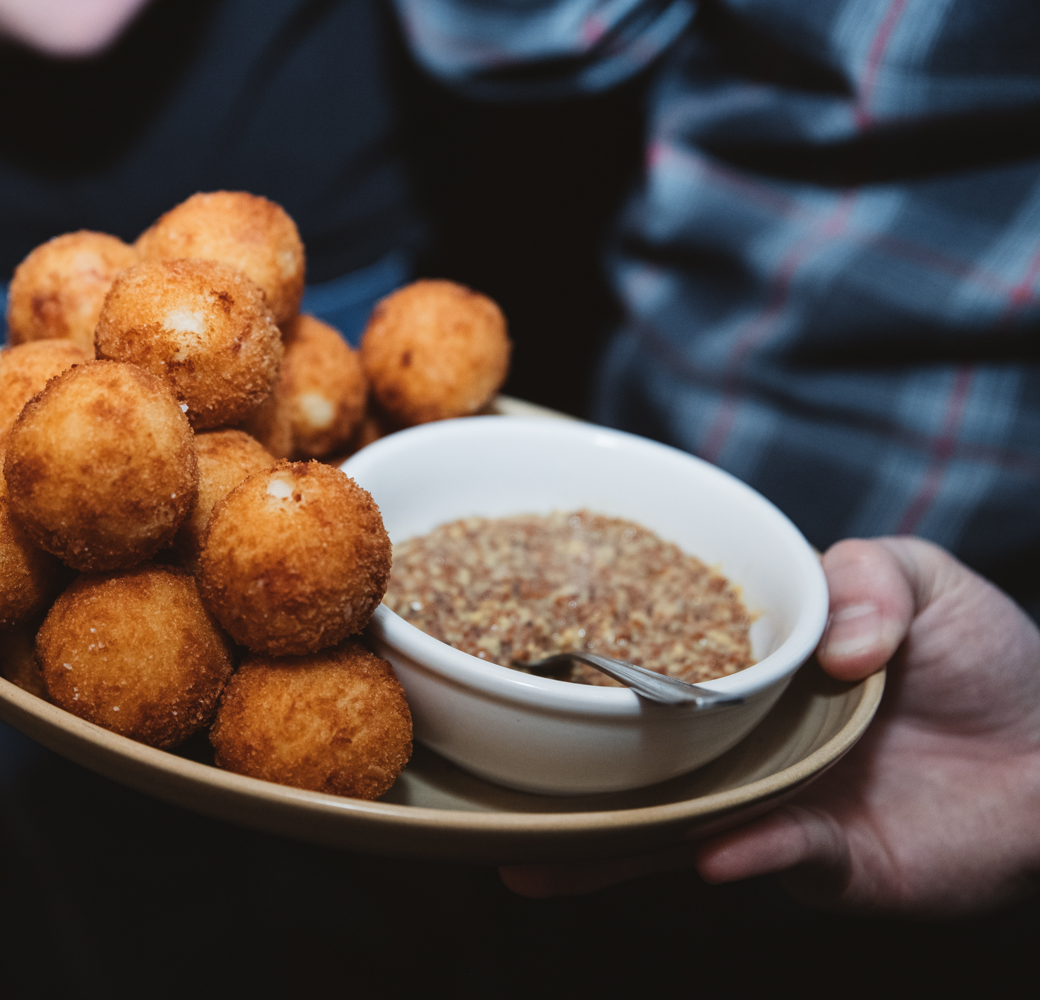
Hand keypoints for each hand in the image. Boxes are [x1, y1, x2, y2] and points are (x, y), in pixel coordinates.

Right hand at [502, 537, 1039, 915]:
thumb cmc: (993, 657)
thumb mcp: (925, 578)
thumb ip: (867, 576)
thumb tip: (829, 651)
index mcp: (748, 677)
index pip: (652, 669)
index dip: (586, 670)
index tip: (518, 663)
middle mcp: (744, 745)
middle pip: (635, 764)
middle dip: (556, 782)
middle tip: (482, 793)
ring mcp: (776, 805)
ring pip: (675, 830)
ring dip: (610, 848)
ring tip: (538, 861)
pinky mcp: (827, 862)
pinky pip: (776, 859)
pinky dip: (749, 852)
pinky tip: (721, 851)